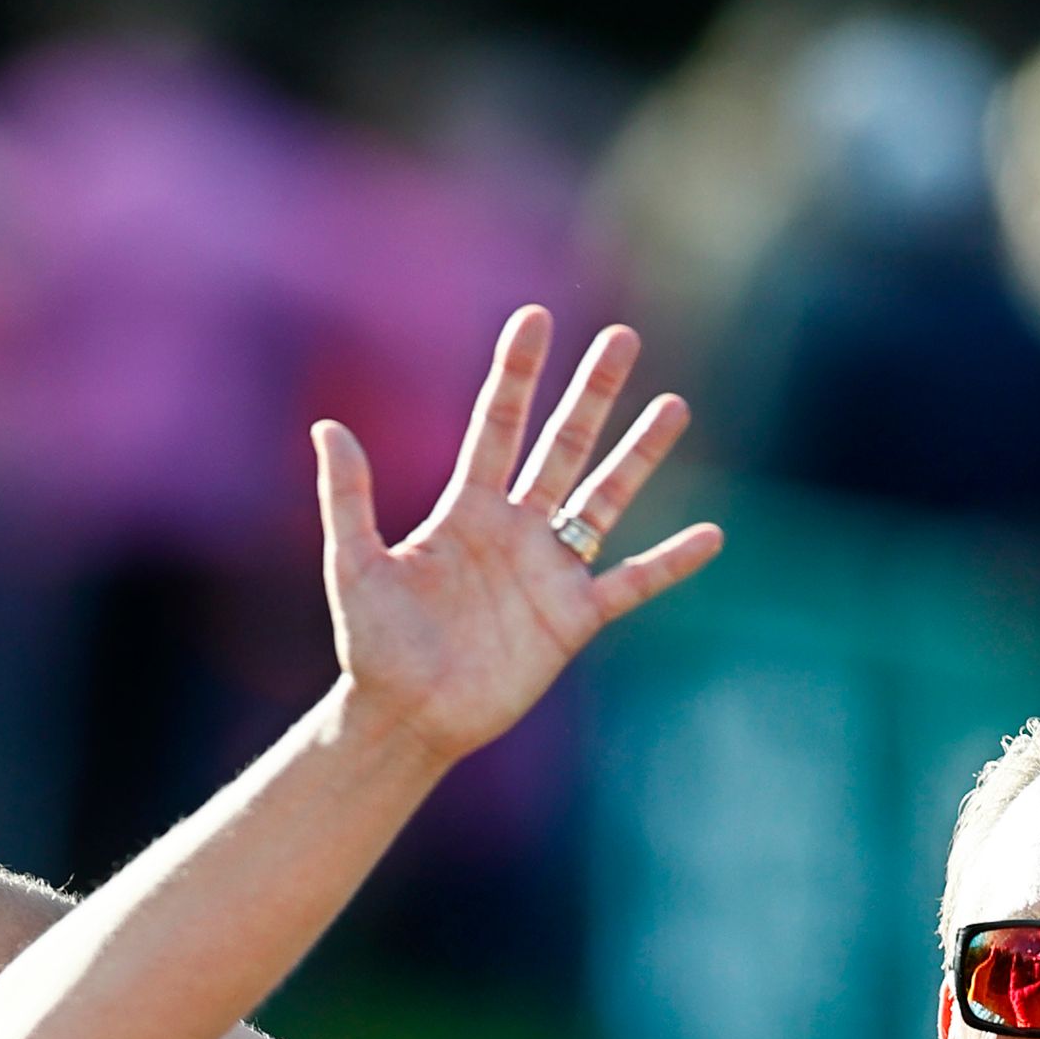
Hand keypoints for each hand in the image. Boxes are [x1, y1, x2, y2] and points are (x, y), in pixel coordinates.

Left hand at [318, 311, 723, 770]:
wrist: (402, 720)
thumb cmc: (373, 648)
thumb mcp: (354, 568)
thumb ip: (348, 499)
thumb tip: (327, 427)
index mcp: (465, 512)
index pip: (496, 428)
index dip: (515, 375)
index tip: (534, 318)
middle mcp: (514, 531)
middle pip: (561, 447)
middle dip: (591, 394)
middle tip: (622, 337)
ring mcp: (548, 571)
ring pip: (604, 500)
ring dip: (637, 456)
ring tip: (673, 407)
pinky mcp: (572, 618)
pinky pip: (632, 584)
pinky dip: (670, 564)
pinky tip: (711, 537)